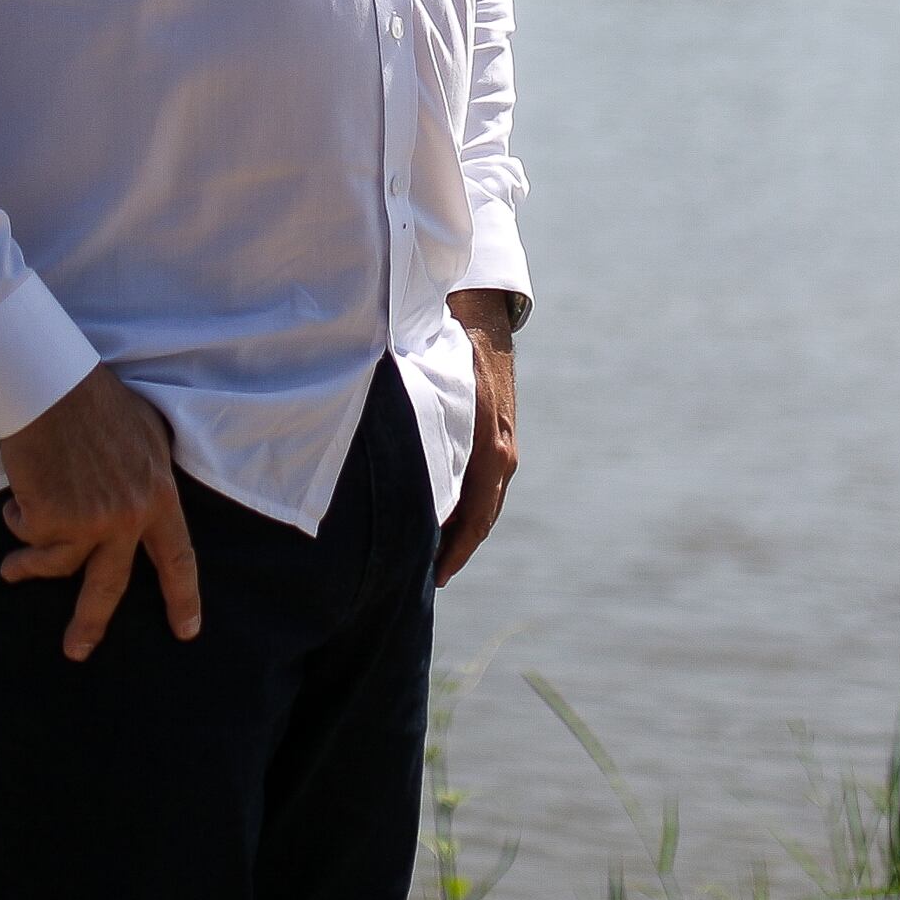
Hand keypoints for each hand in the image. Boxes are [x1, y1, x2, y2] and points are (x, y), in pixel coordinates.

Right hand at [0, 363, 201, 659]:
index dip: (183, 597)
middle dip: (90, 623)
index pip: (178, 557)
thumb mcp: (147, 437)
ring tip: (12, 569)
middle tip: (77, 652)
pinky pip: (27, 533)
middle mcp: (126, 517)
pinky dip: (18, 519)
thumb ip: (148, 479)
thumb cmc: (96, 401)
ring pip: (57, 565)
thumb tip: (147, 507)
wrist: (50, 384)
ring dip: (28, 568)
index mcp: (158, 496)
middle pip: (109, 586)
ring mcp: (87, 520)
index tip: (186, 632)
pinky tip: (18, 495)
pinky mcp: (47, 517)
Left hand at [436, 289, 520, 586]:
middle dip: (457, 550)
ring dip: (462, 532)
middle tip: (429, 579)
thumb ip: (422, 434)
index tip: (436, 578)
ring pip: (484, 504)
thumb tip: (395, 477)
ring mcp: (504, 447)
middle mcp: (502, 454)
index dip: (455, 551)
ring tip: (432, 558)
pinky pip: (484, 487)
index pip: (476, 517)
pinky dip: (467, 509)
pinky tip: (444, 519)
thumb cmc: (450, 352)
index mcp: (489, 449)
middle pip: (482, 518)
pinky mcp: (499, 439)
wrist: (482, 320)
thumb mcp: (434, 395)